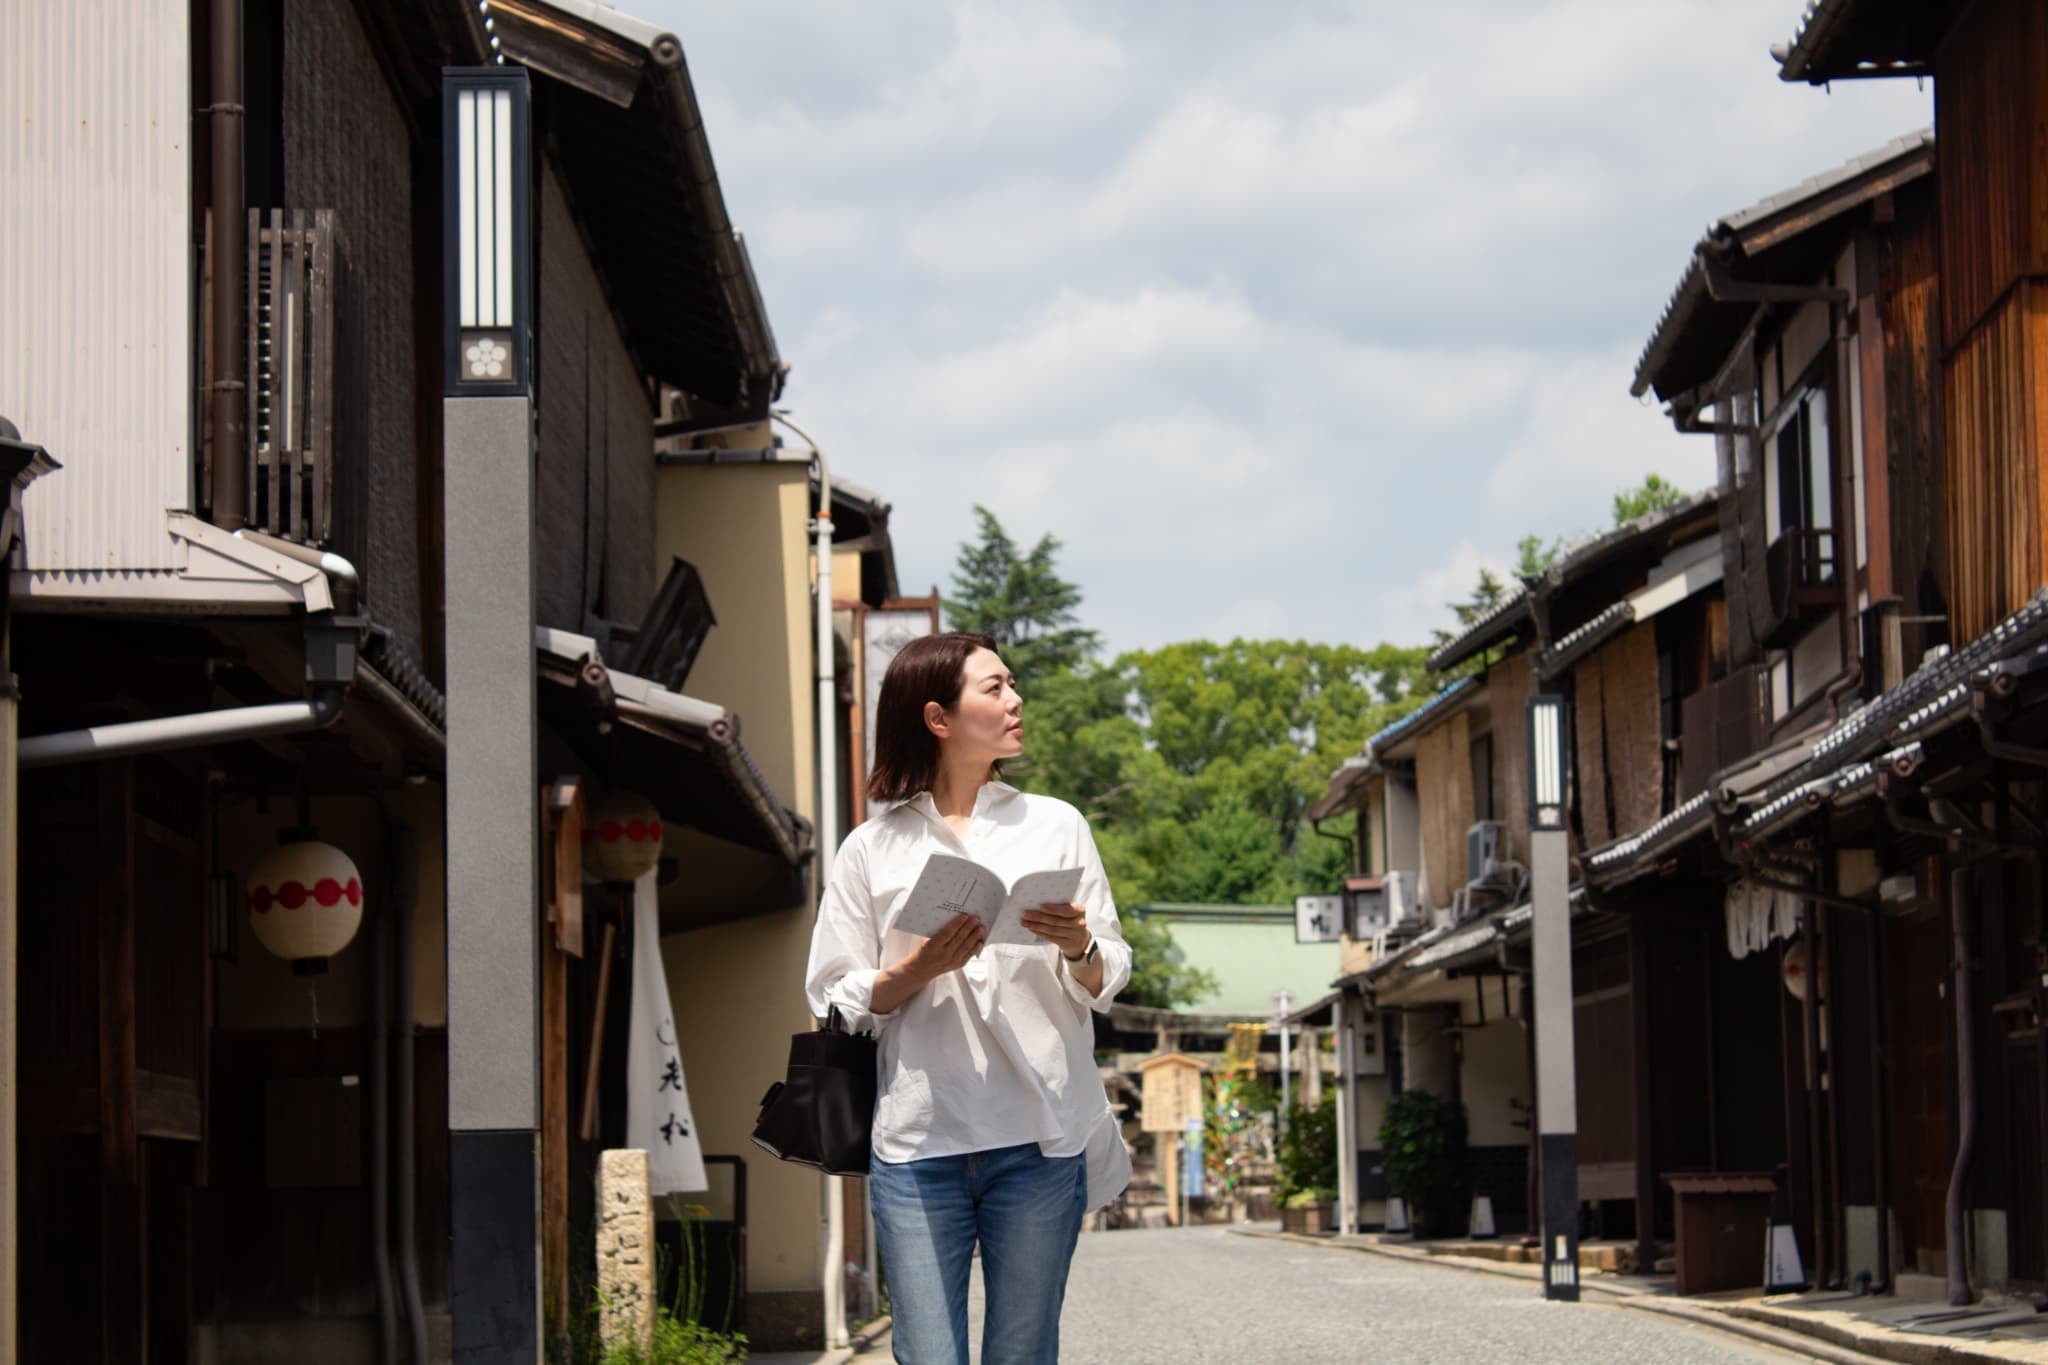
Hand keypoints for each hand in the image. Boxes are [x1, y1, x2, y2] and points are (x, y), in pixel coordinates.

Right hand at [870, 914, 985, 1014]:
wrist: (921, 969)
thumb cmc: (923, 950)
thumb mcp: (925, 939)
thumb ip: (937, 930)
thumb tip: (951, 916)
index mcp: (933, 946)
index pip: (947, 933)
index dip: (957, 924)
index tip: (964, 916)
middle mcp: (943, 954)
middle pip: (959, 939)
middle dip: (969, 927)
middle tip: (976, 918)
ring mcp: (951, 961)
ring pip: (966, 947)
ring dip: (975, 936)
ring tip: (982, 927)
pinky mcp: (957, 965)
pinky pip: (968, 955)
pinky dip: (975, 947)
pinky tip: (980, 940)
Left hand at [1021, 902, 1090, 958]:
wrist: (1080, 938)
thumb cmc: (1071, 918)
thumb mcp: (1071, 911)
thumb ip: (1060, 905)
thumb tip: (1037, 903)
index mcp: (1080, 910)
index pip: (1067, 909)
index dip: (1053, 909)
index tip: (1040, 906)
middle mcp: (1079, 923)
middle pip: (1056, 920)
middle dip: (1039, 917)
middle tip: (1025, 913)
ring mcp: (1074, 935)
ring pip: (1052, 930)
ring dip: (1036, 925)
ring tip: (1024, 921)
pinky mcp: (1067, 944)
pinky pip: (1051, 938)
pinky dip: (1039, 932)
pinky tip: (1031, 928)